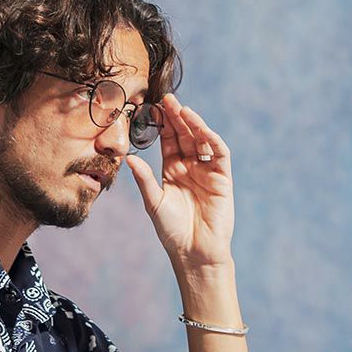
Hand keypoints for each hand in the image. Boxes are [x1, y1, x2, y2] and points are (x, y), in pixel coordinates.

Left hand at [124, 93, 232, 269]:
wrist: (194, 253)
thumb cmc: (172, 231)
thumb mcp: (154, 203)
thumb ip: (144, 180)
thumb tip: (128, 159)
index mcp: (172, 171)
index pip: (169, 141)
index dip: (163, 125)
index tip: (153, 107)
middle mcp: (190, 167)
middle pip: (184, 135)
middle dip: (177, 117)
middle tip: (167, 98)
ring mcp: (207, 171)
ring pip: (201, 140)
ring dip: (193, 124)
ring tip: (182, 109)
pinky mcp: (222, 178)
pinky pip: (219, 153)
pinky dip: (211, 139)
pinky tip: (200, 128)